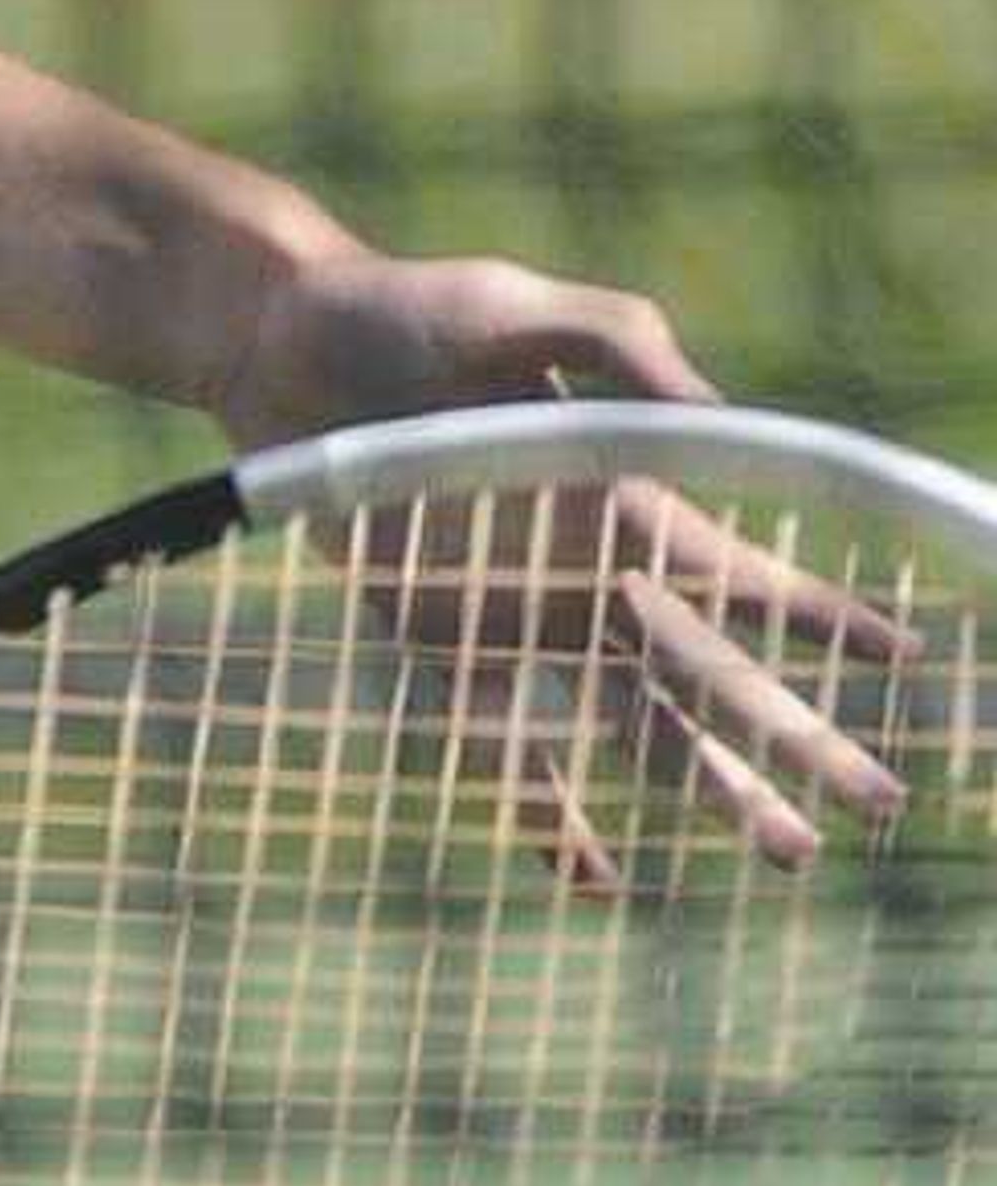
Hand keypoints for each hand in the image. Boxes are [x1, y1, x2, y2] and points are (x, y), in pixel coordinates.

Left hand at [209, 247, 907, 875]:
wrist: (282, 339)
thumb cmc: (408, 308)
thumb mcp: (521, 308)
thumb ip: (622, 344)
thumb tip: (721, 414)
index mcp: (622, 496)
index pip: (744, 573)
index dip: (821, 616)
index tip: (903, 657)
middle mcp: (584, 570)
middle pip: (713, 672)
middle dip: (799, 737)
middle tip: (879, 806)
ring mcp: (515, 617)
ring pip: (638, 725)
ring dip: (713, 790)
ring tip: (787, 854)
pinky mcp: (438, 641)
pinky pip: (506, 744)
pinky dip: (550, 811)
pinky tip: (597, 877)